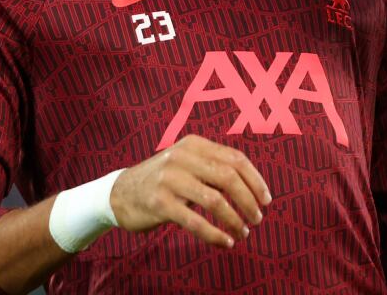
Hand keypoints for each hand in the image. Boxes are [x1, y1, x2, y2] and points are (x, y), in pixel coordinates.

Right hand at [110, 134, 271, 248]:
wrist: (119, 193)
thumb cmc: (162, 181)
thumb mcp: (186, 163)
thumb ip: (213, 168)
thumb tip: (253, 188)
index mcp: (194, 144)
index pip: (235, 158)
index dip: (256, 180)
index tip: (267, 200)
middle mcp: (182, 157)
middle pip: (229, 177)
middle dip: (249, 201)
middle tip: (257, 219)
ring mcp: (169, 179)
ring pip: (215, 200)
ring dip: (234, 220)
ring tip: (243, 233)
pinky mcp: (160, 203)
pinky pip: (195, 222)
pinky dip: (215, 234)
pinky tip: (225, 242)